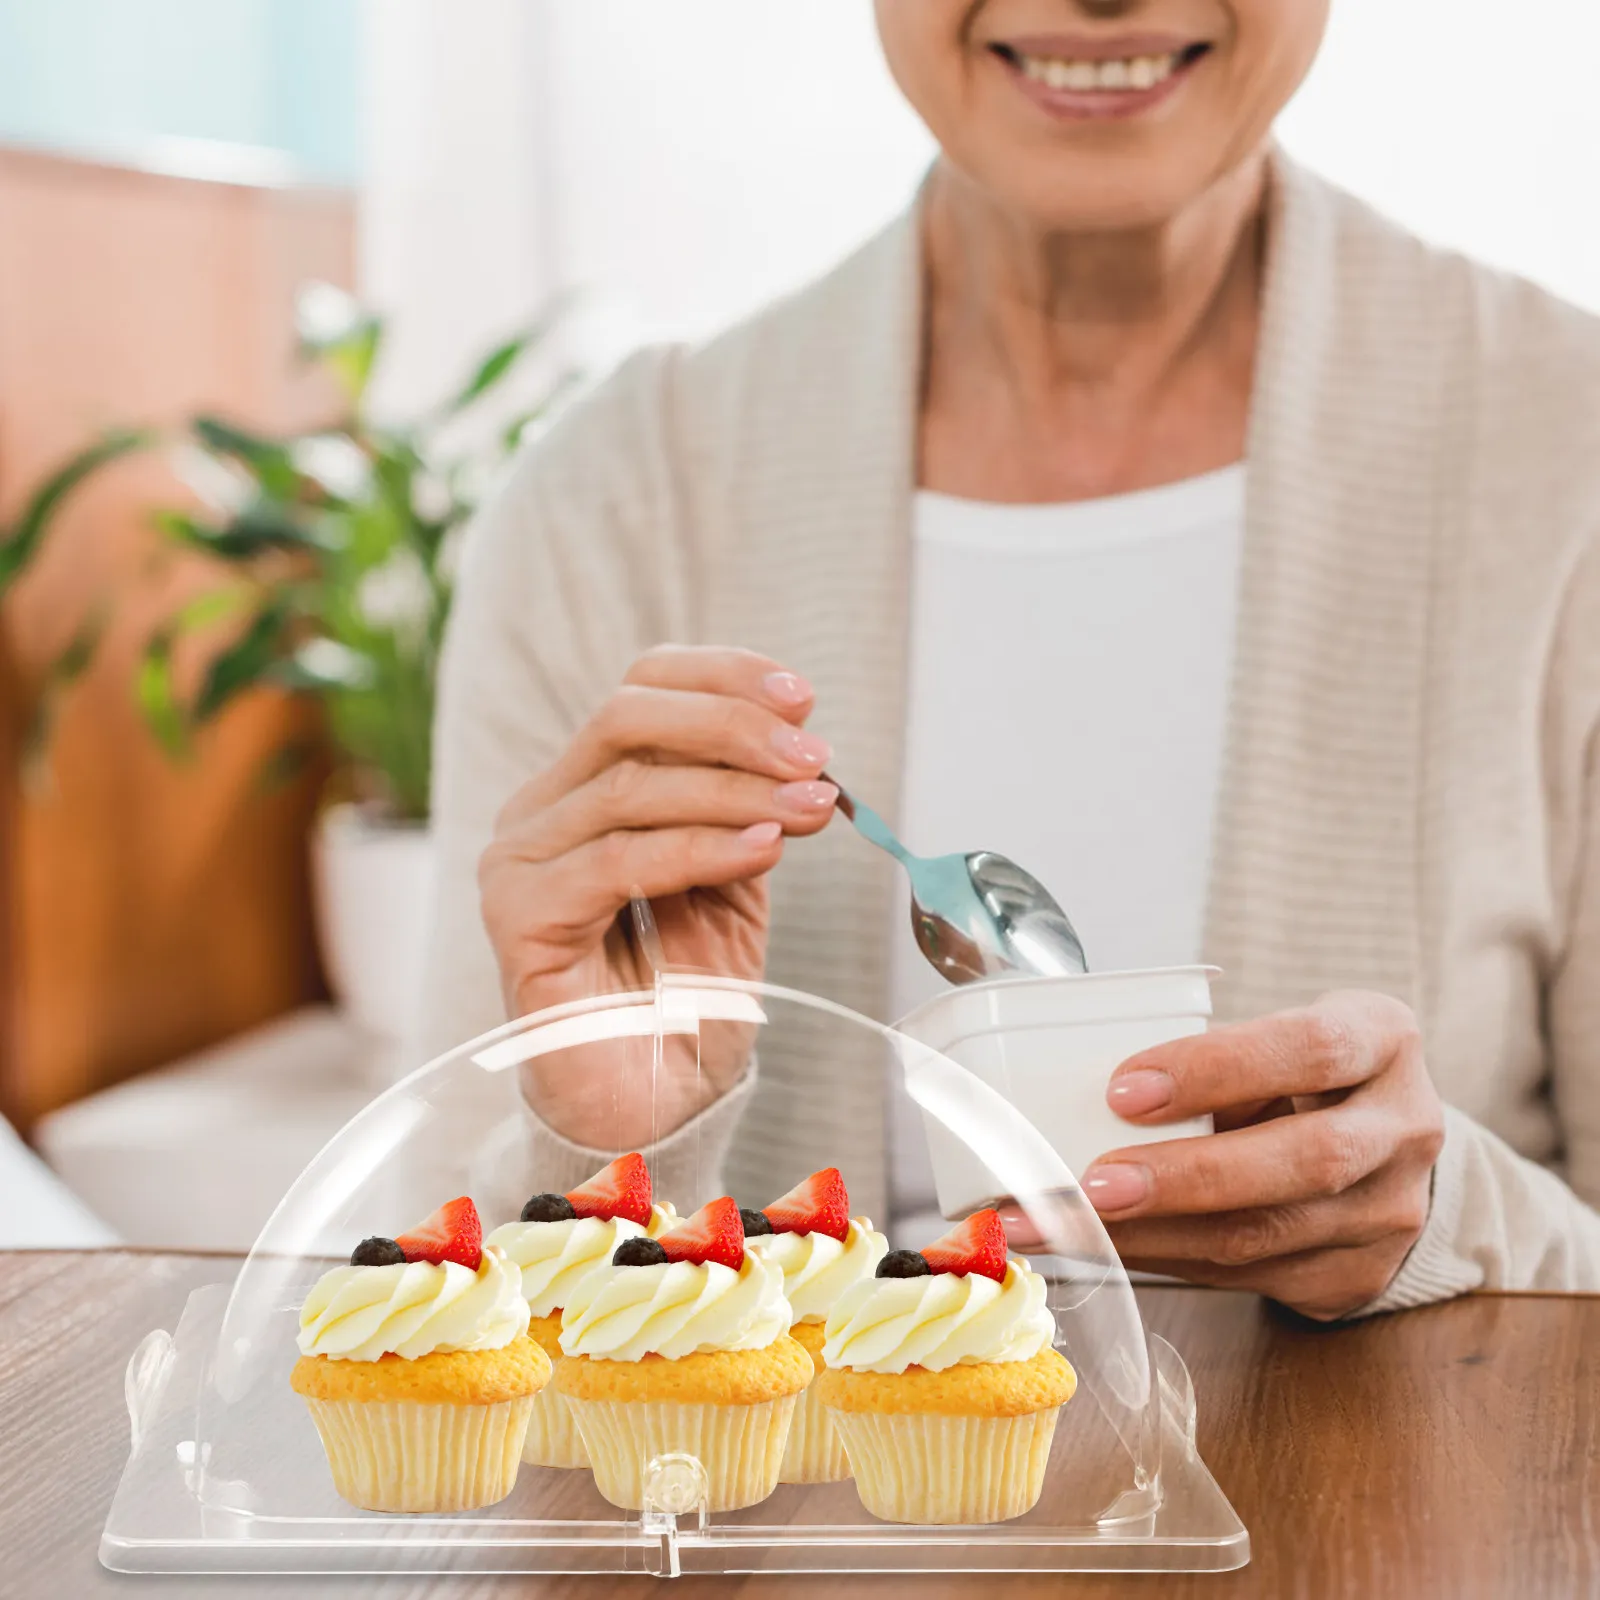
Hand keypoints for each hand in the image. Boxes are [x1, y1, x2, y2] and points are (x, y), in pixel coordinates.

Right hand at [479, 645, 836, 1147]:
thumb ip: (748, 809)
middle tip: (814, 758)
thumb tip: (798, 742)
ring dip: (736, 790)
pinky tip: (764, 849)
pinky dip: (702, 847)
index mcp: (584, 789)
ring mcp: (520, 863)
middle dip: (733, 726)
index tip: (803, 698)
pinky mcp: (520, 919)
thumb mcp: (732, 880)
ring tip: (810, 807)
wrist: (653, 1108)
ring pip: (629, 787)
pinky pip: (618, 860)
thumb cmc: (687, 998)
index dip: (722, 678)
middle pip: (626, 717)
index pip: (641, 690)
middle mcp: (540, 814)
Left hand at [1081, 991, 1445, 1319]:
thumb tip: (1080, 1092)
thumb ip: (1207, 1060)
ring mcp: (1392, 1212)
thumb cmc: (1299, 1073)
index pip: (1310, 1049)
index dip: (1216, 1068)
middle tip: (1093, 1182)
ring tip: (1066, 1224)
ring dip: (1153, 1235)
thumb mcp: (1273, 1038)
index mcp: (1383, 1040)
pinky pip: (1247, 1277)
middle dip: (1187, 1176)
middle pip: (1306, 1159)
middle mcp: (1404, 1128)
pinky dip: (1162, 1261)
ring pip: (1267, 1235)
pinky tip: (1103, 1247)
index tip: (1123, 1089)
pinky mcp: (1357, 1275)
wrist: (1381, 1146)